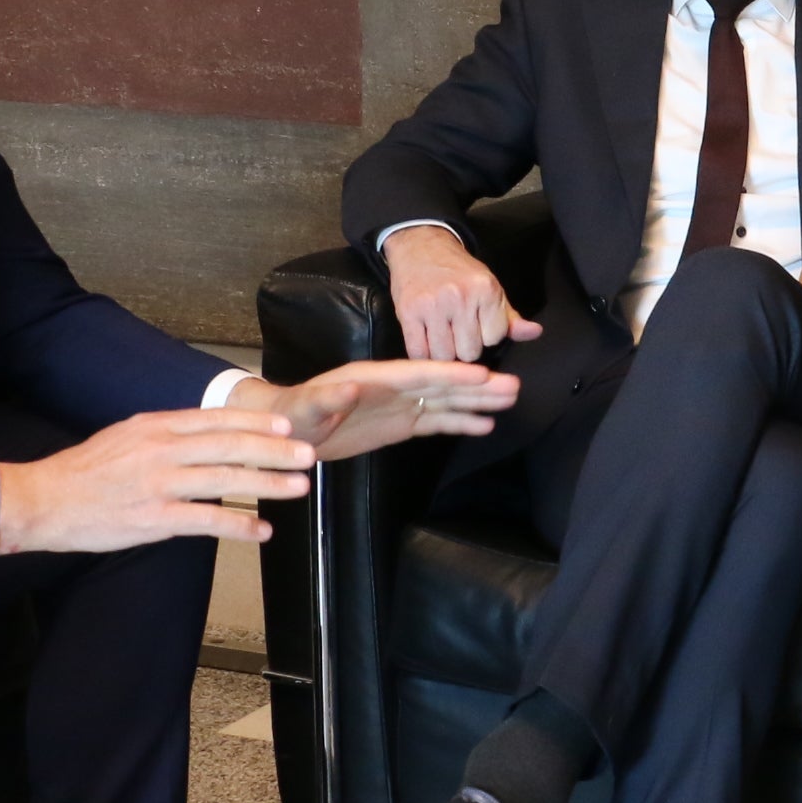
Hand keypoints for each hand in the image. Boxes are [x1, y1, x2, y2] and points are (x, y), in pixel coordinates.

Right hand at [0, 407, 321, 556]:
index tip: (287, 428)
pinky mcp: (154, 518)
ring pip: (226, 479)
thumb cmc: (84, 472)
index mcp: (155, 426)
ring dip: (268, 483)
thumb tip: (201, 433)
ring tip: (299, 487)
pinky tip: (262, 530)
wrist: (43, 500)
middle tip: (309, 455)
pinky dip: (239, 525)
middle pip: (230, 445)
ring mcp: (159, 484)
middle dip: (275, 450)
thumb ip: (164, 433)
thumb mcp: (124, 436)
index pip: (216, 419)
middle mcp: (161, 449)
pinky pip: (206, 520)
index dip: (256, 423)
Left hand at [227, 361, 516, 462]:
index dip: (450, 373)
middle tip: (513, 385)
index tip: (481, 372)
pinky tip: (486, 423)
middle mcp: (394, 387)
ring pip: (446, 402)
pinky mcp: (401, 425)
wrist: (288, 430)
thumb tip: (352, 386)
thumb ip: (329, 397)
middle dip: (477, 385)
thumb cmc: (295, 415)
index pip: (419, 373)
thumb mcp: (307, 406)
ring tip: (511, 398)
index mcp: (375, 377)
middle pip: (442, 384)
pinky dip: (462, 422)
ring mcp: (400, 405)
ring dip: (478, 401)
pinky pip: (437, 422)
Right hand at [384, 226, 539, 362]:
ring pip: (444, 356)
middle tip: (457, 332)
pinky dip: (423, 353)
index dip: (485, 337)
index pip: (494, 339)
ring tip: (442, 336)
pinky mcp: (408, 312)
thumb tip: (535, 333)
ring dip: (443, 353)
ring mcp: (432, 305)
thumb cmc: (459, 272)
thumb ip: (510, 317)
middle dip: (464, 348)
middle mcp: (460, 296)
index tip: (476, 327)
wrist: (421, 246)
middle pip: (469, 352)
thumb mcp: (490, 288)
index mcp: (486, 290)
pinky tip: (426, 341)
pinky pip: (419, 352)